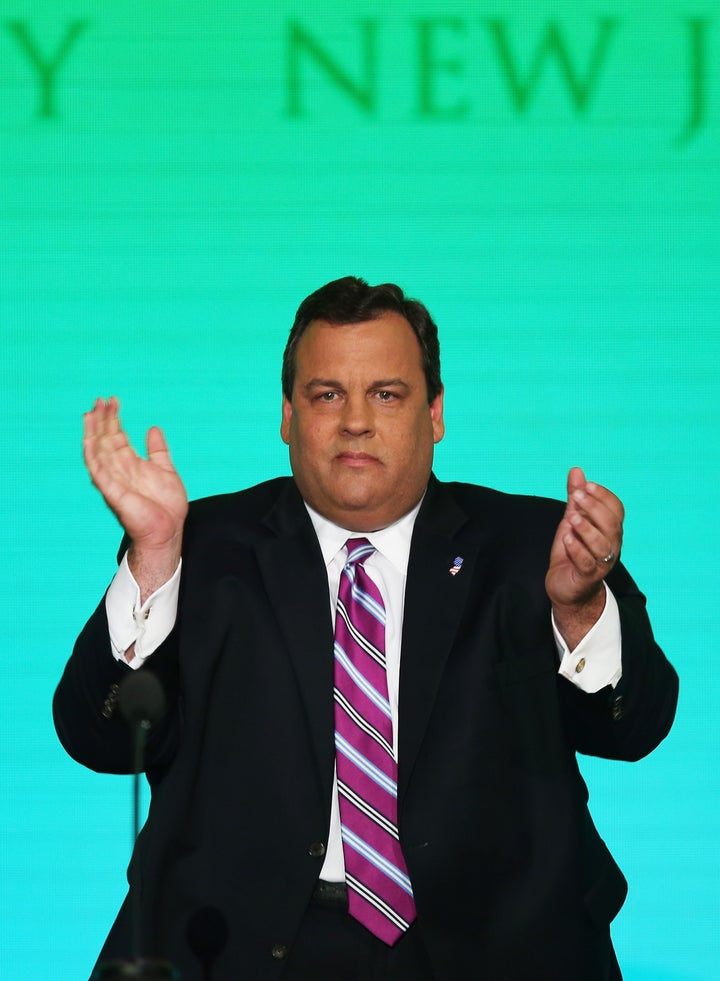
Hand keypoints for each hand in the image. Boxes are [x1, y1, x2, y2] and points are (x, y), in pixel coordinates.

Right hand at [83, 397, 187, 596]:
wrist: (168, 531)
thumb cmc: (166, 506)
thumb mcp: (166, 470)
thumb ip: (158, 450)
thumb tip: (153, 428)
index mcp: (130, 464)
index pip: (117, 436)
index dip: (114, 418)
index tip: (113, 401)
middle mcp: (119, 470)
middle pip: (105, 440)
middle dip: (102, 420)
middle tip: (100, 399)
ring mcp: (114, 481)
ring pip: (98, 452)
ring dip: (93, 432)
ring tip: (91, 412)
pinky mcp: (113, 492)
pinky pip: (98, 472)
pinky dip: (92, 456)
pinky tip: (88, 440)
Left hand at [545, 467, 623, 648]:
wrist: (566, 587)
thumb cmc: (573, 551)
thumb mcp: (572, 521)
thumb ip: (575, 498)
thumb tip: (576, 470)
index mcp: (610, 530)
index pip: (617, 510)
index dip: (604, 496)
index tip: (586, 486)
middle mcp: (611, 546)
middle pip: (612, 525)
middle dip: (595, 508)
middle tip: (577, 496)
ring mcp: (601, 563)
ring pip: (602, 545)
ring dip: (587, 528)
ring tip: (571, 517)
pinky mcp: (587, 577)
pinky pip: (587, 563)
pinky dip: (577, 549)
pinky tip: (567, 538)